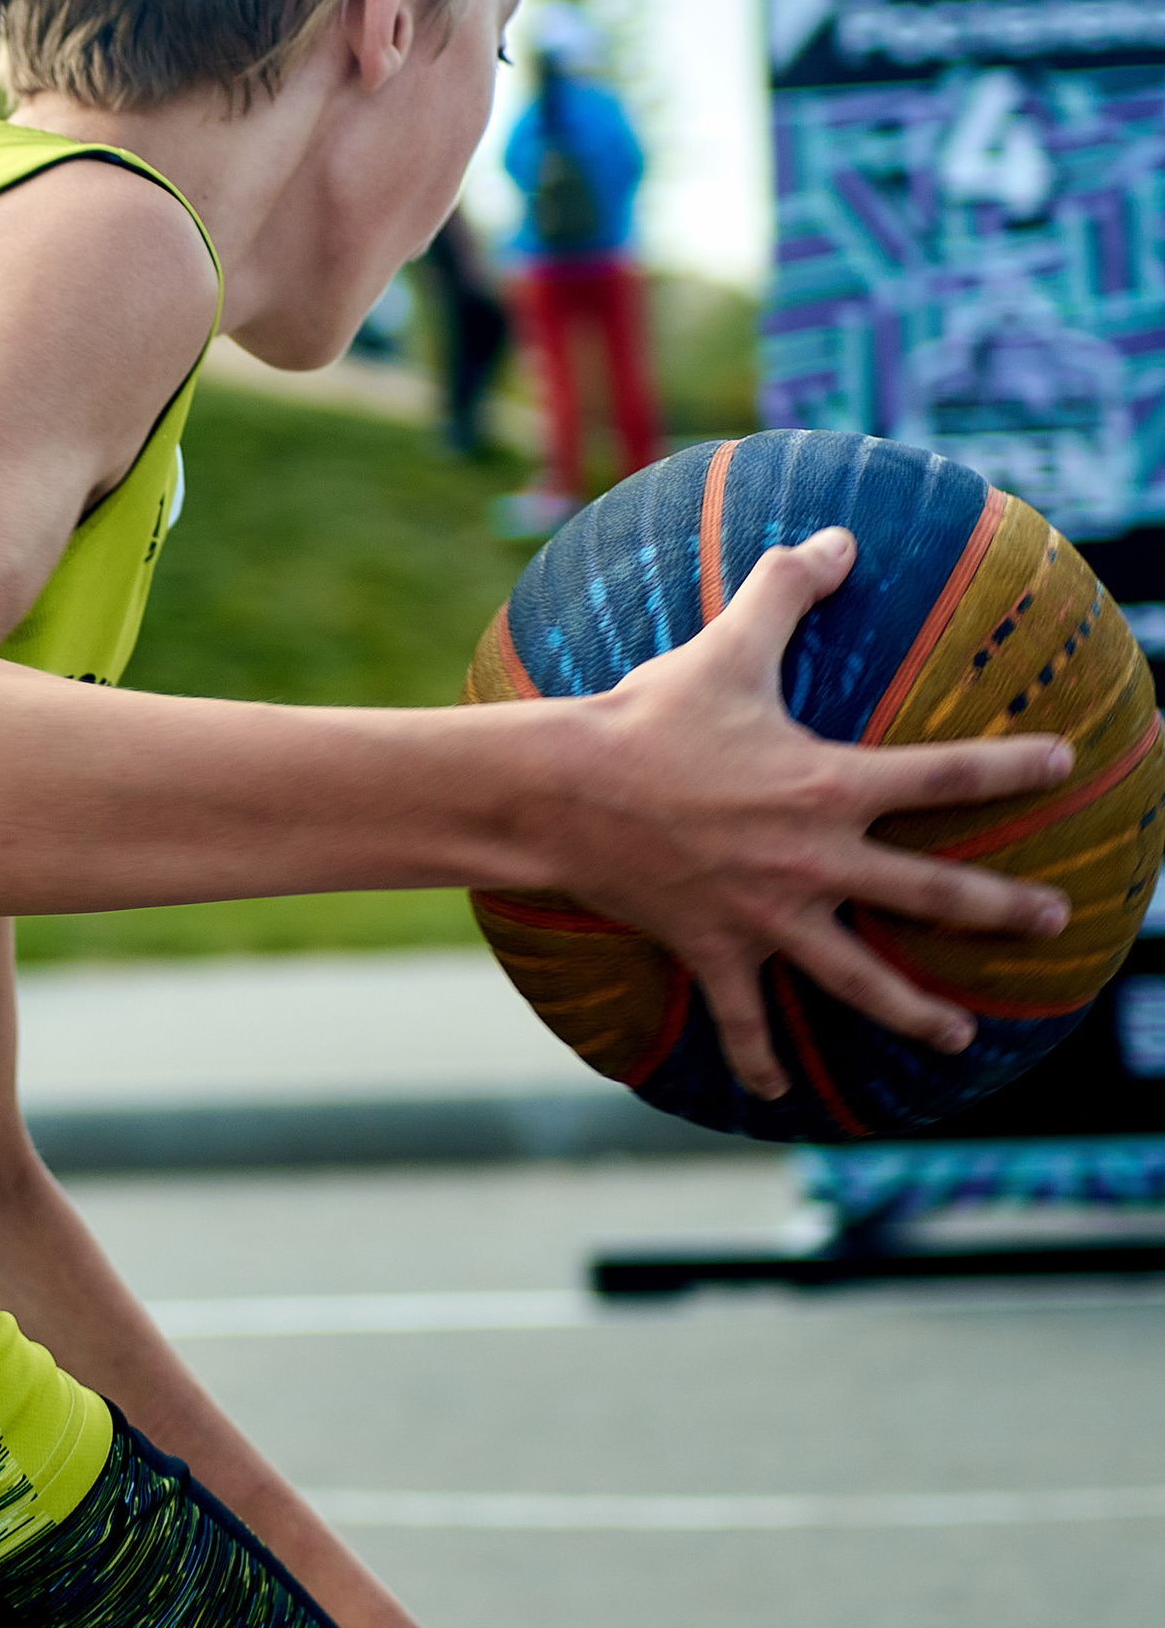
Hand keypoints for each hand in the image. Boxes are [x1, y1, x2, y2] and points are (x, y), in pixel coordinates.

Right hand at [542, 526, 1073, 1099]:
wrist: (563, 791)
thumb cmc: (647, 715)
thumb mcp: (725, 646)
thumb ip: (787, 590)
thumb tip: (836, 535)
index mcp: (829, 785)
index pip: (944, 776)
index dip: (1012, 766)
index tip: (1064, 763)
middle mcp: (814, 860)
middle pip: (930, 894)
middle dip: (1001, 911)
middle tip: (1052, 921)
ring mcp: (768, 915)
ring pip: (857, 978)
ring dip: (911, 1014)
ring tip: (956, 1037)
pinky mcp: (716, 949)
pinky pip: (743, 1015)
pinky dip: (757, 1056)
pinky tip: (774, 1092)